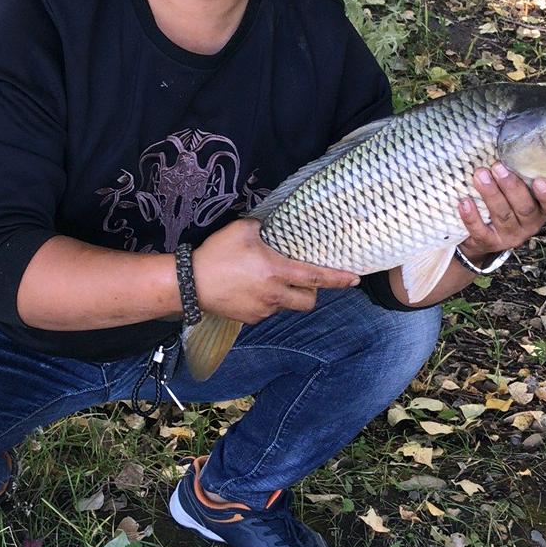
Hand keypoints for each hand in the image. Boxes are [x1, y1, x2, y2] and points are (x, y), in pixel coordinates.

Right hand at [193, 218, 358, 323]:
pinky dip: (267, 302)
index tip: (355, 279)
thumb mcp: (241, 229)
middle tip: (301, 279)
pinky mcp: (250, 319)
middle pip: (309, 301)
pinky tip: (251, 290)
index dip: (338, 279)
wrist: (190, 283)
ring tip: (268, 281)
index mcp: (276, 270)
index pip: (316, 277)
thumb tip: (272, 226)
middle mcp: (274, 294)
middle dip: (312, 292)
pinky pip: (268, 312)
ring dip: (286, 296)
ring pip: (287, 306)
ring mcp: (262, 310)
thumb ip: (262, 227)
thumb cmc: (216, 253)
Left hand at [458, 162, 545, 263]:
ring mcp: (510, 235)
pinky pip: (481, 231)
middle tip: (497, 167)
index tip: (540, 180)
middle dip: (511, 186)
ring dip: (491, 194)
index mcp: (540, 209)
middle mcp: (529, 224)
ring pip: (503, 216)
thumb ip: (517, 173)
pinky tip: (464, 202)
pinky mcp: (489, 243)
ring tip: (479, 176)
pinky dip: (472, 217)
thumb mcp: (514, 189)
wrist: (481, 236)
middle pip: (525, 208)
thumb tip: (504, 141)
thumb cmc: (502, 201)